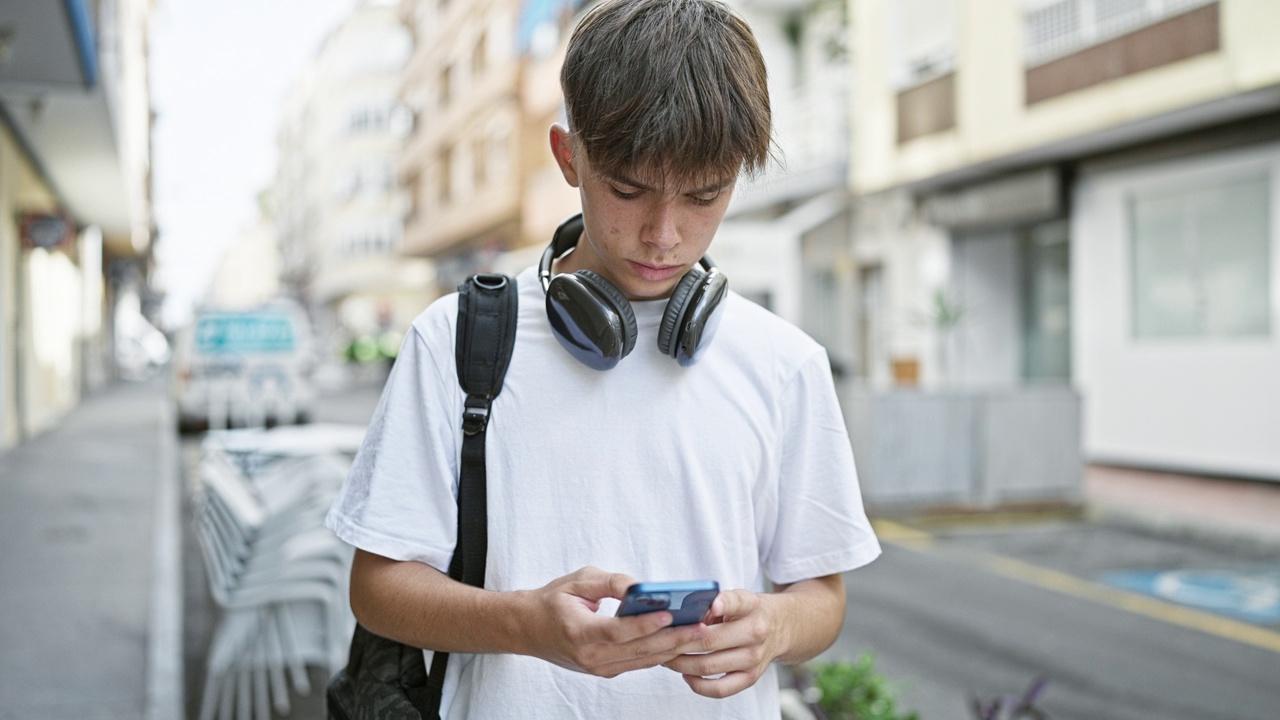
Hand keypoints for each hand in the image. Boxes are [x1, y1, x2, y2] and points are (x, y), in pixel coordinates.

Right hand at [518, 567, 713, 677]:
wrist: (529, 629)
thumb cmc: (553, 601)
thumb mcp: (578, 580)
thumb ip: (610, 582)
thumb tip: (639, 586)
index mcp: (579, 632)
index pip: (619, 631)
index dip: (646, 624)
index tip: (671, 613)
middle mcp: (590, 656)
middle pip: (639, 650)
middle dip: (674, 638)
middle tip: (701, 626)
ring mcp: (598, 668)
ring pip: (643, 660)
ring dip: (673, 648)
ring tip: (699, 633)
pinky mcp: (605, 671)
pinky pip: (638, 663)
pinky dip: (660, 653)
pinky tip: (681, 640)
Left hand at [660, 589, 785, 697]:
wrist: (781, 627)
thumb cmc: (748, 611)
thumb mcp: (736, 598)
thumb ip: (711, 604)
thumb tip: (680, 620)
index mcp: (751, 605)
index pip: (737, 602)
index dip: (723, 604)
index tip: (711, 605)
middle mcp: (756, 632)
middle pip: (710, 640)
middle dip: (679, 642)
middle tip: (661, 640)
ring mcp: (755, 657)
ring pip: (708, 666)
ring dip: (681, 664)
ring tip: (667, 657)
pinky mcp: (752, 677)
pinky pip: (720, 689)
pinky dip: (698, 685)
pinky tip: (686, 675)